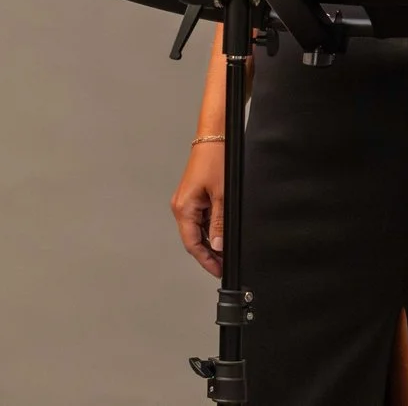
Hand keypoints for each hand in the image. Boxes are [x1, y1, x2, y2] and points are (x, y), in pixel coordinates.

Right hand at [170, 140, 226, 277]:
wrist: (214, 137)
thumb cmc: (215, 160)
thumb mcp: (222, 195)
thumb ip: (219, 223)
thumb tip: (218, 245)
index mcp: (184, 207)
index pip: (192, 244)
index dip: (205, 260)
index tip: (218, 270)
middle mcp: (181, 205)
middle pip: (193, 239)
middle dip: (209, 254)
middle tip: (225, 264)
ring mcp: (187, 201)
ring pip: (197, 230)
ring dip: (210, 241)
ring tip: (225, 251)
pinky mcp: (193, 196)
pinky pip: (200, 219)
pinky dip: (210, 228)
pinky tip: (221, 233)